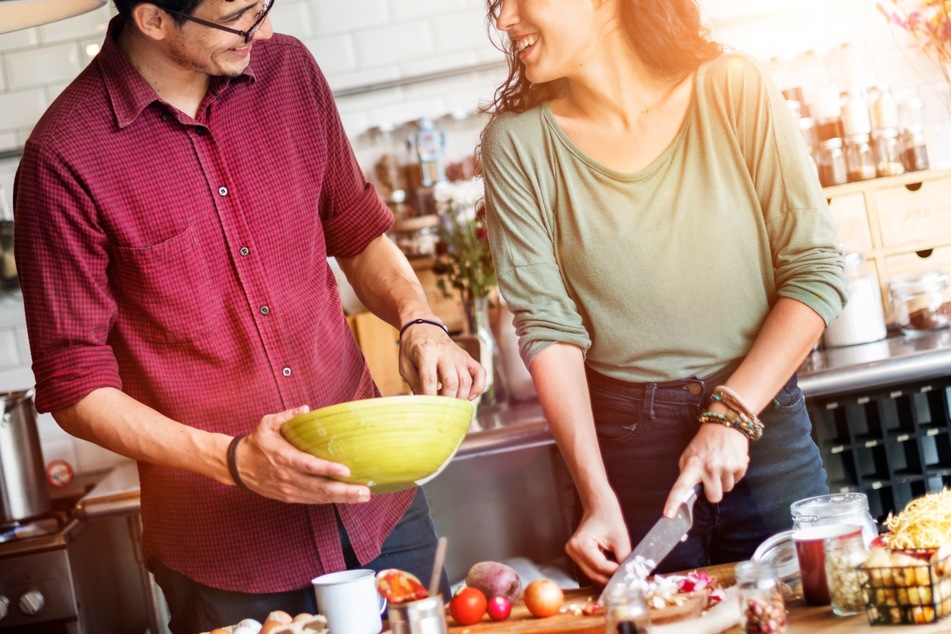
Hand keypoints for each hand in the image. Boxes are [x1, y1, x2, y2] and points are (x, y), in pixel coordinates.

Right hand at [233, 405, 371, 503]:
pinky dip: (330, 500)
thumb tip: (306, 408)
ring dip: (342, 498)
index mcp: (284, 457)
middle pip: (319, 487)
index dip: (328, 469)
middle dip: (344, 491)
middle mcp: (288, 477)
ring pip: (319, 497)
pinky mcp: (289, 497)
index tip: (346, 471)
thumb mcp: (267, 423)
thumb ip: (287, 416)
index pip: (309, 465)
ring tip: (362, 496)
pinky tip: (346, 498)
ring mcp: (289, 490)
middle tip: (365, 491)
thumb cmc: (256, 443)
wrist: (237, 466)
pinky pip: (313, 500)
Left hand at [398, 323, 486, 399]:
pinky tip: (469, 396)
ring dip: (460, 396)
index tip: (427, 407)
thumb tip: (425, 404)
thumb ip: (414, 383)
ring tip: (451, 403)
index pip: (429, 378)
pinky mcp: (467, 357)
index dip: (428, 396)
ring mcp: (458, 355)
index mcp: (426, 352)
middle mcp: (445, 353)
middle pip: (452, 381)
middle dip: (446, 400)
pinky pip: (480, 372)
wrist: (423, 327)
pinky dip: (479, 387)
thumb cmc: (412, 348)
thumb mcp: (405, 365)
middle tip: (439, 407)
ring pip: (466, 380)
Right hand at [565, 499, 630, 585]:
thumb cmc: (608, 516)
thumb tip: (627, 574)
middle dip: (610, 577)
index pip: (600, 567)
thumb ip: (624, 559)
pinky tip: (612, 568)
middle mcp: (573, 550)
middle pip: (594, 574)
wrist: (599, 506)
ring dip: (606, 576)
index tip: (627, 572)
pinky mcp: (577, 555)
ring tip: (619, 572)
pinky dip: (602, 571)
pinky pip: (590, 569)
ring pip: (592, 574)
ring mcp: (573, 553)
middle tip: (625, 577)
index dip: (615, 572)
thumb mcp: (621, 539)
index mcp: (580, 544)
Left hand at [664, 424, 748, 516]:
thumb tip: (687, 492)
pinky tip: (730, 461)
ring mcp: (726, 467)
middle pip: (714, 498)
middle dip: (713, 491)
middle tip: (712, 476)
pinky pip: (737, 481)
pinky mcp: (740, 465)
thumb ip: (687, 474)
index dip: (673, 502)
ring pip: (727, 490)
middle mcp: (709, 468)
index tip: (669, 515)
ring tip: (721, 464)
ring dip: (724, 481)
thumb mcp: (689, 455)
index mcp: (692, 465)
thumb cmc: (704, 443)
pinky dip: (734, 474)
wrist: (725, 425)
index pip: (680, 486)